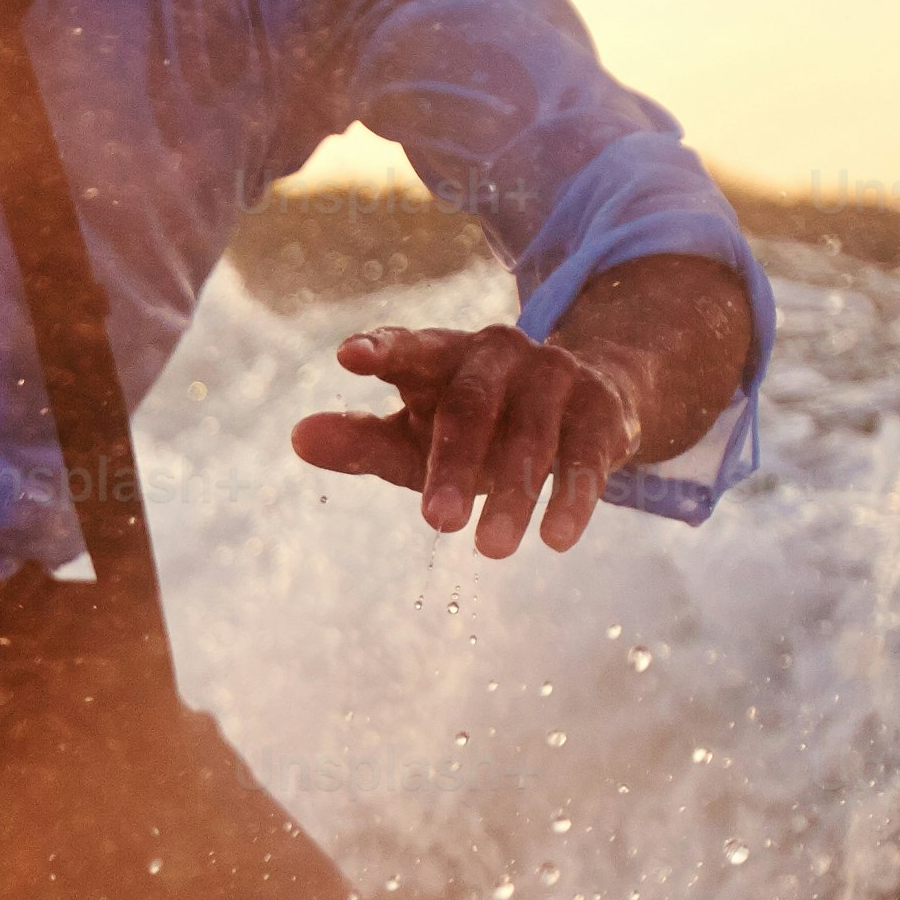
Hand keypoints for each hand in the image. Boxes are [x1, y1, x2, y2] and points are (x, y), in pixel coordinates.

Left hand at [291, 324, 642, 558]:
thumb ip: (360, 441)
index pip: (409, 348)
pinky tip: (556, 538)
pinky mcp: (600, 410)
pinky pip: (584, 457)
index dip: (381, 349)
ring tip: (490, 550)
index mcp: (443, 355)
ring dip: (512, 494)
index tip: (349, 355)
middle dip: (452, 465)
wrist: (590, 401)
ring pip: (529, 437)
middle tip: (435, 523)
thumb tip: (298, 438)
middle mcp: (499, 354)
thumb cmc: (476, 426)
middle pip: (470, 406)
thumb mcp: (416, 435)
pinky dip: (571, 497)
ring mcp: (554, 376)